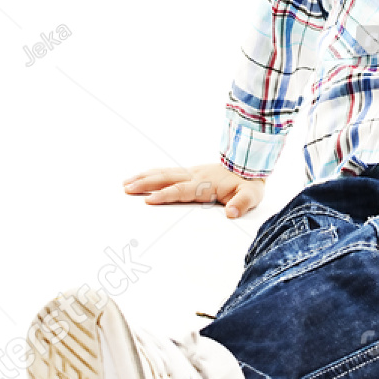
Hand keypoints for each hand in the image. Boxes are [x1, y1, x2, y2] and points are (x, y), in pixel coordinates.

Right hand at [123, 163, 264, 218]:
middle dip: (145, 184)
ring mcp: (192, 172)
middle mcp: (195, 176)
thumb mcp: (251, 195)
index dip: (165, 195)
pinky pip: (168, 172)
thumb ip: (242, 203)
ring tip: (126, 183)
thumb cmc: (250, 183)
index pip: (182, 190)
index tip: (148, 201)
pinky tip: (142, 176)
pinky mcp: (191, 172)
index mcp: (206, 184)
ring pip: (164, 173)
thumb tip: (231, 213)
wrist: (251, 165)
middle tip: (126, 189)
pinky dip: (153, 173)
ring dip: (144, 178)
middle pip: (166, 179)